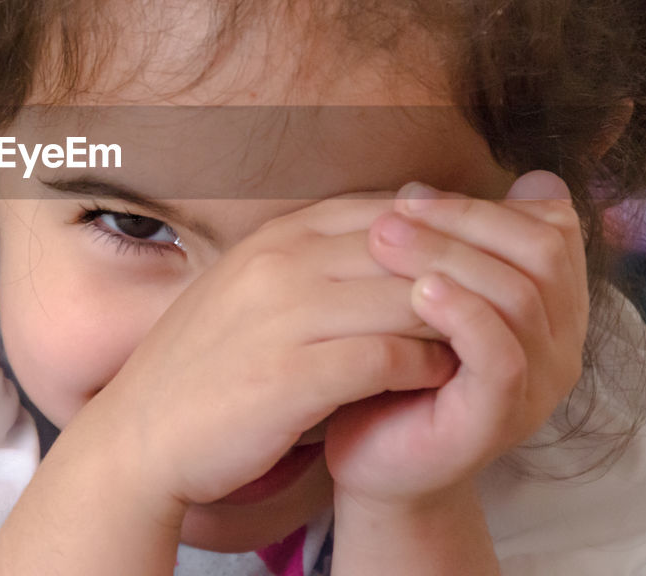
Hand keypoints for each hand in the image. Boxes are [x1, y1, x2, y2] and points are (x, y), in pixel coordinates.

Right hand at [76, 193, 458, 510]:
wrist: (140, 433)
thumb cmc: (206, 365)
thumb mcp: (254, 290)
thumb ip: (314, 262)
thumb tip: (388, 240)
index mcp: (276, 238)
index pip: (385, 212)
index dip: (443, 231)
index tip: (482, 257)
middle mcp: (281, 263)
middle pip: (407, 248)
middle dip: (462, 270)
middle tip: (505, 297)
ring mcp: (283, 316)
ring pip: (405, 297)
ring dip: (453, 319)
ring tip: (482, 339)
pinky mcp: (290, 375)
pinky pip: (384, 358)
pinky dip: (423, 365)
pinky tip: (440, 377)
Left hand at [324, 170, 588, 506]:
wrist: (372, 457)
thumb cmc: (398, 364)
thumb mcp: (426, 292)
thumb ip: (449, 244)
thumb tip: (435, 182)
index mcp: (552, 303)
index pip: (551, 226)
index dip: (483, 202)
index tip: (410, 197)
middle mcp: (560, 342)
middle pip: (542, 250)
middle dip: (464, 219)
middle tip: (393, 213)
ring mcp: (538, 383)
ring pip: (519, 294)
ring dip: (448, 256)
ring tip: (385, 240)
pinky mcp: (501, 418)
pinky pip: (502, 354)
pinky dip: (462, 313)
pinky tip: (417, 293)